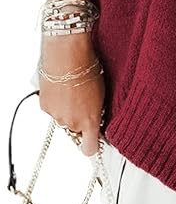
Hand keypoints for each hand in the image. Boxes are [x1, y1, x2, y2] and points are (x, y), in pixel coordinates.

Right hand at [39, 34, 104, 156]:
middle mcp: (72, 123)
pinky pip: (53, 110)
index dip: (92, 145)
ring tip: (72, 91)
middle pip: (76, 130)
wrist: (67, 54)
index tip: (95, 139)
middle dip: (80, 120)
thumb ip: (97, 111)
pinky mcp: (45, 107)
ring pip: (63, 120)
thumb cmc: (88, 68)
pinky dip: (57, 103)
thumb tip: (97, 118)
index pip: (90, 149)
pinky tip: (62, 88)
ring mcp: (57, 116)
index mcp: (90, 121)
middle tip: (83, 102)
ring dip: (67, 111)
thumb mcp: (101, 92)